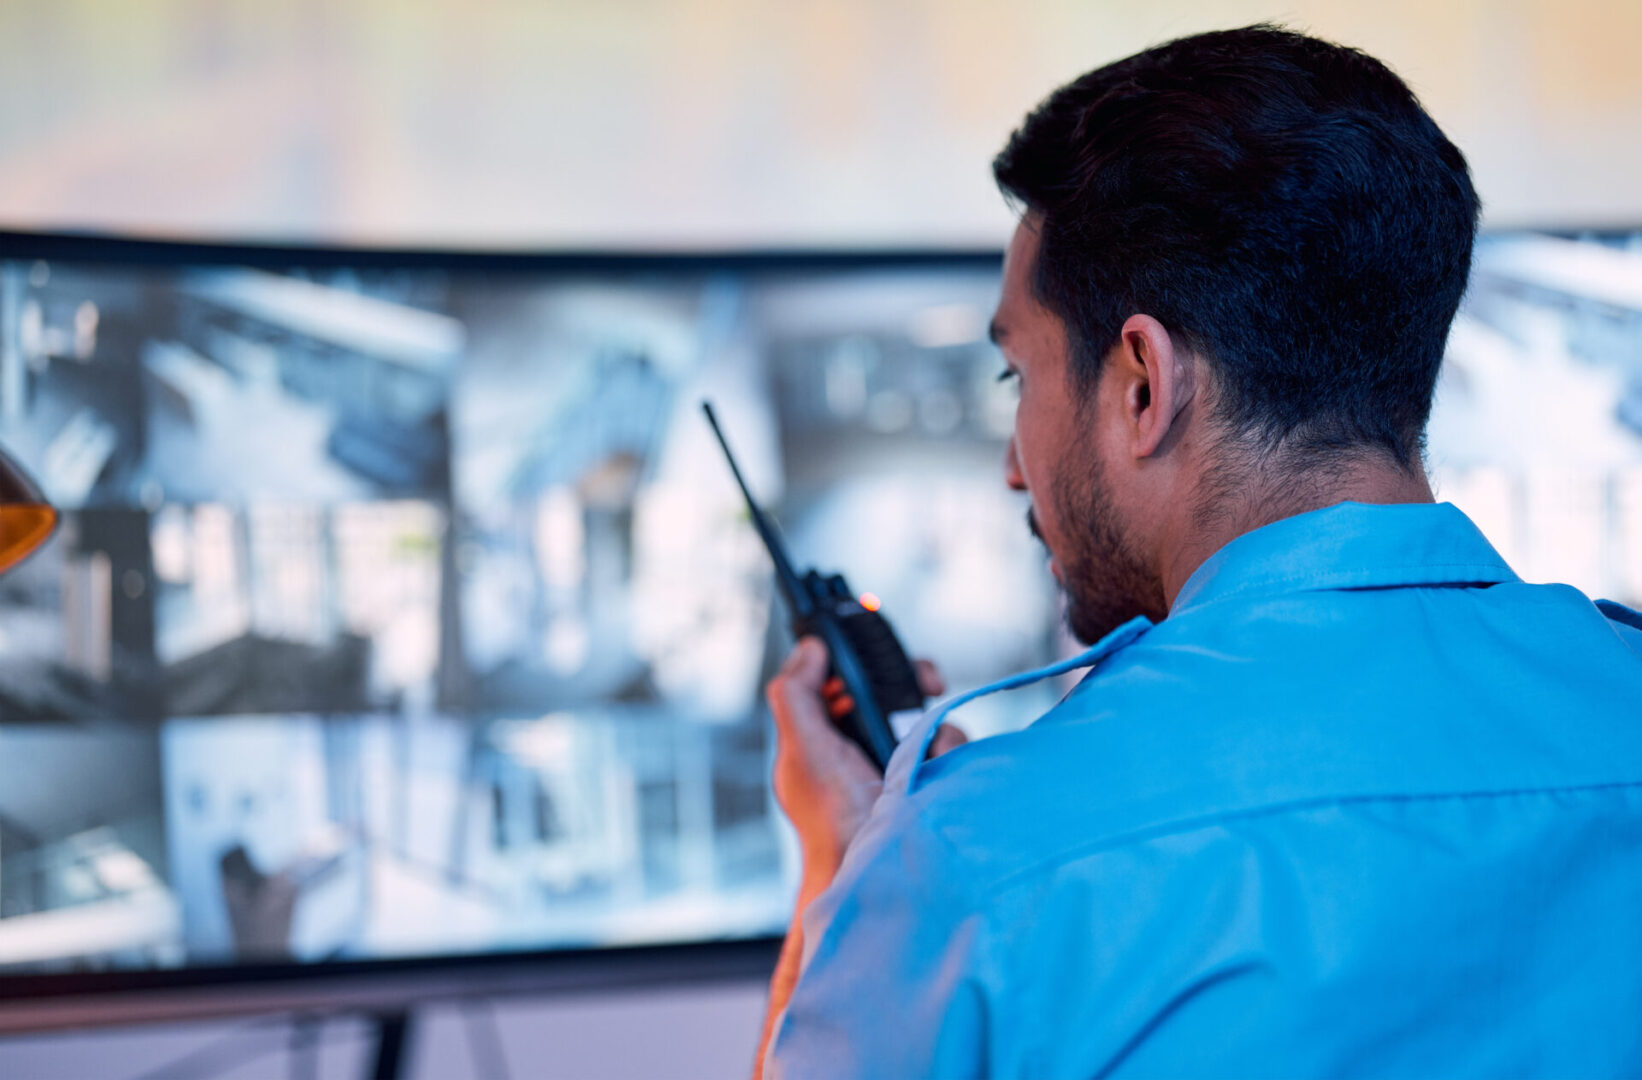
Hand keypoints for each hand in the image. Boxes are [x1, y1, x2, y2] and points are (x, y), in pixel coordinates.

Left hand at [766, 638, 961, 884]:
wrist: (876, 874)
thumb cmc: (832, 820)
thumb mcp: (804, 750)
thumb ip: (796, 694)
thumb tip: (810, 650)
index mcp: (821, 739)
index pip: (839, 683)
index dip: (856, 666)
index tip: (872, 660)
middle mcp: (858, 749)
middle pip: (888, 693)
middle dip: (908, 686)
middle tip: (928, 682)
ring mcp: (895, 766)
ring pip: (924, 717)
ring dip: (931, 725)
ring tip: (927, 749)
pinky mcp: (927, 780)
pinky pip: (947, 748)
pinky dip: (948, 751)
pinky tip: (937, 767)